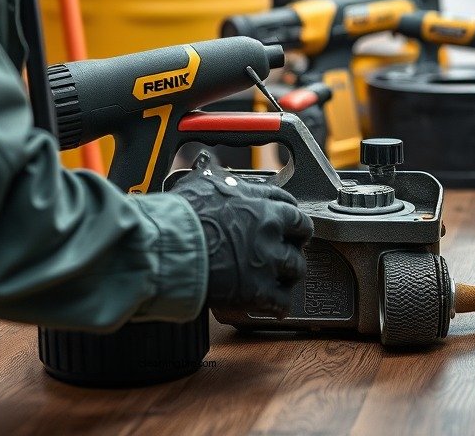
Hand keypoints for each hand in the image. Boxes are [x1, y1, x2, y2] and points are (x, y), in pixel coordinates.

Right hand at [172, 151, 312, 316]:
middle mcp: (268, 227)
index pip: (286, 200)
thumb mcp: (201, 183)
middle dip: (297, 237)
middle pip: (302, 229)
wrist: (172, 246)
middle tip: (290, 243)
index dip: (286, 210)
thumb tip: (211, 169)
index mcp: (257, 201)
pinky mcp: (259, 290)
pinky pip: (283, 301)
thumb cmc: (182, 215)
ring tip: (281, 275)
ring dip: (290, 271)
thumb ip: (215, 178)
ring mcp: (266, 259)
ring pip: (297, 266)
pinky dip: (279, 304)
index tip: (285, 217)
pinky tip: (274, 304)